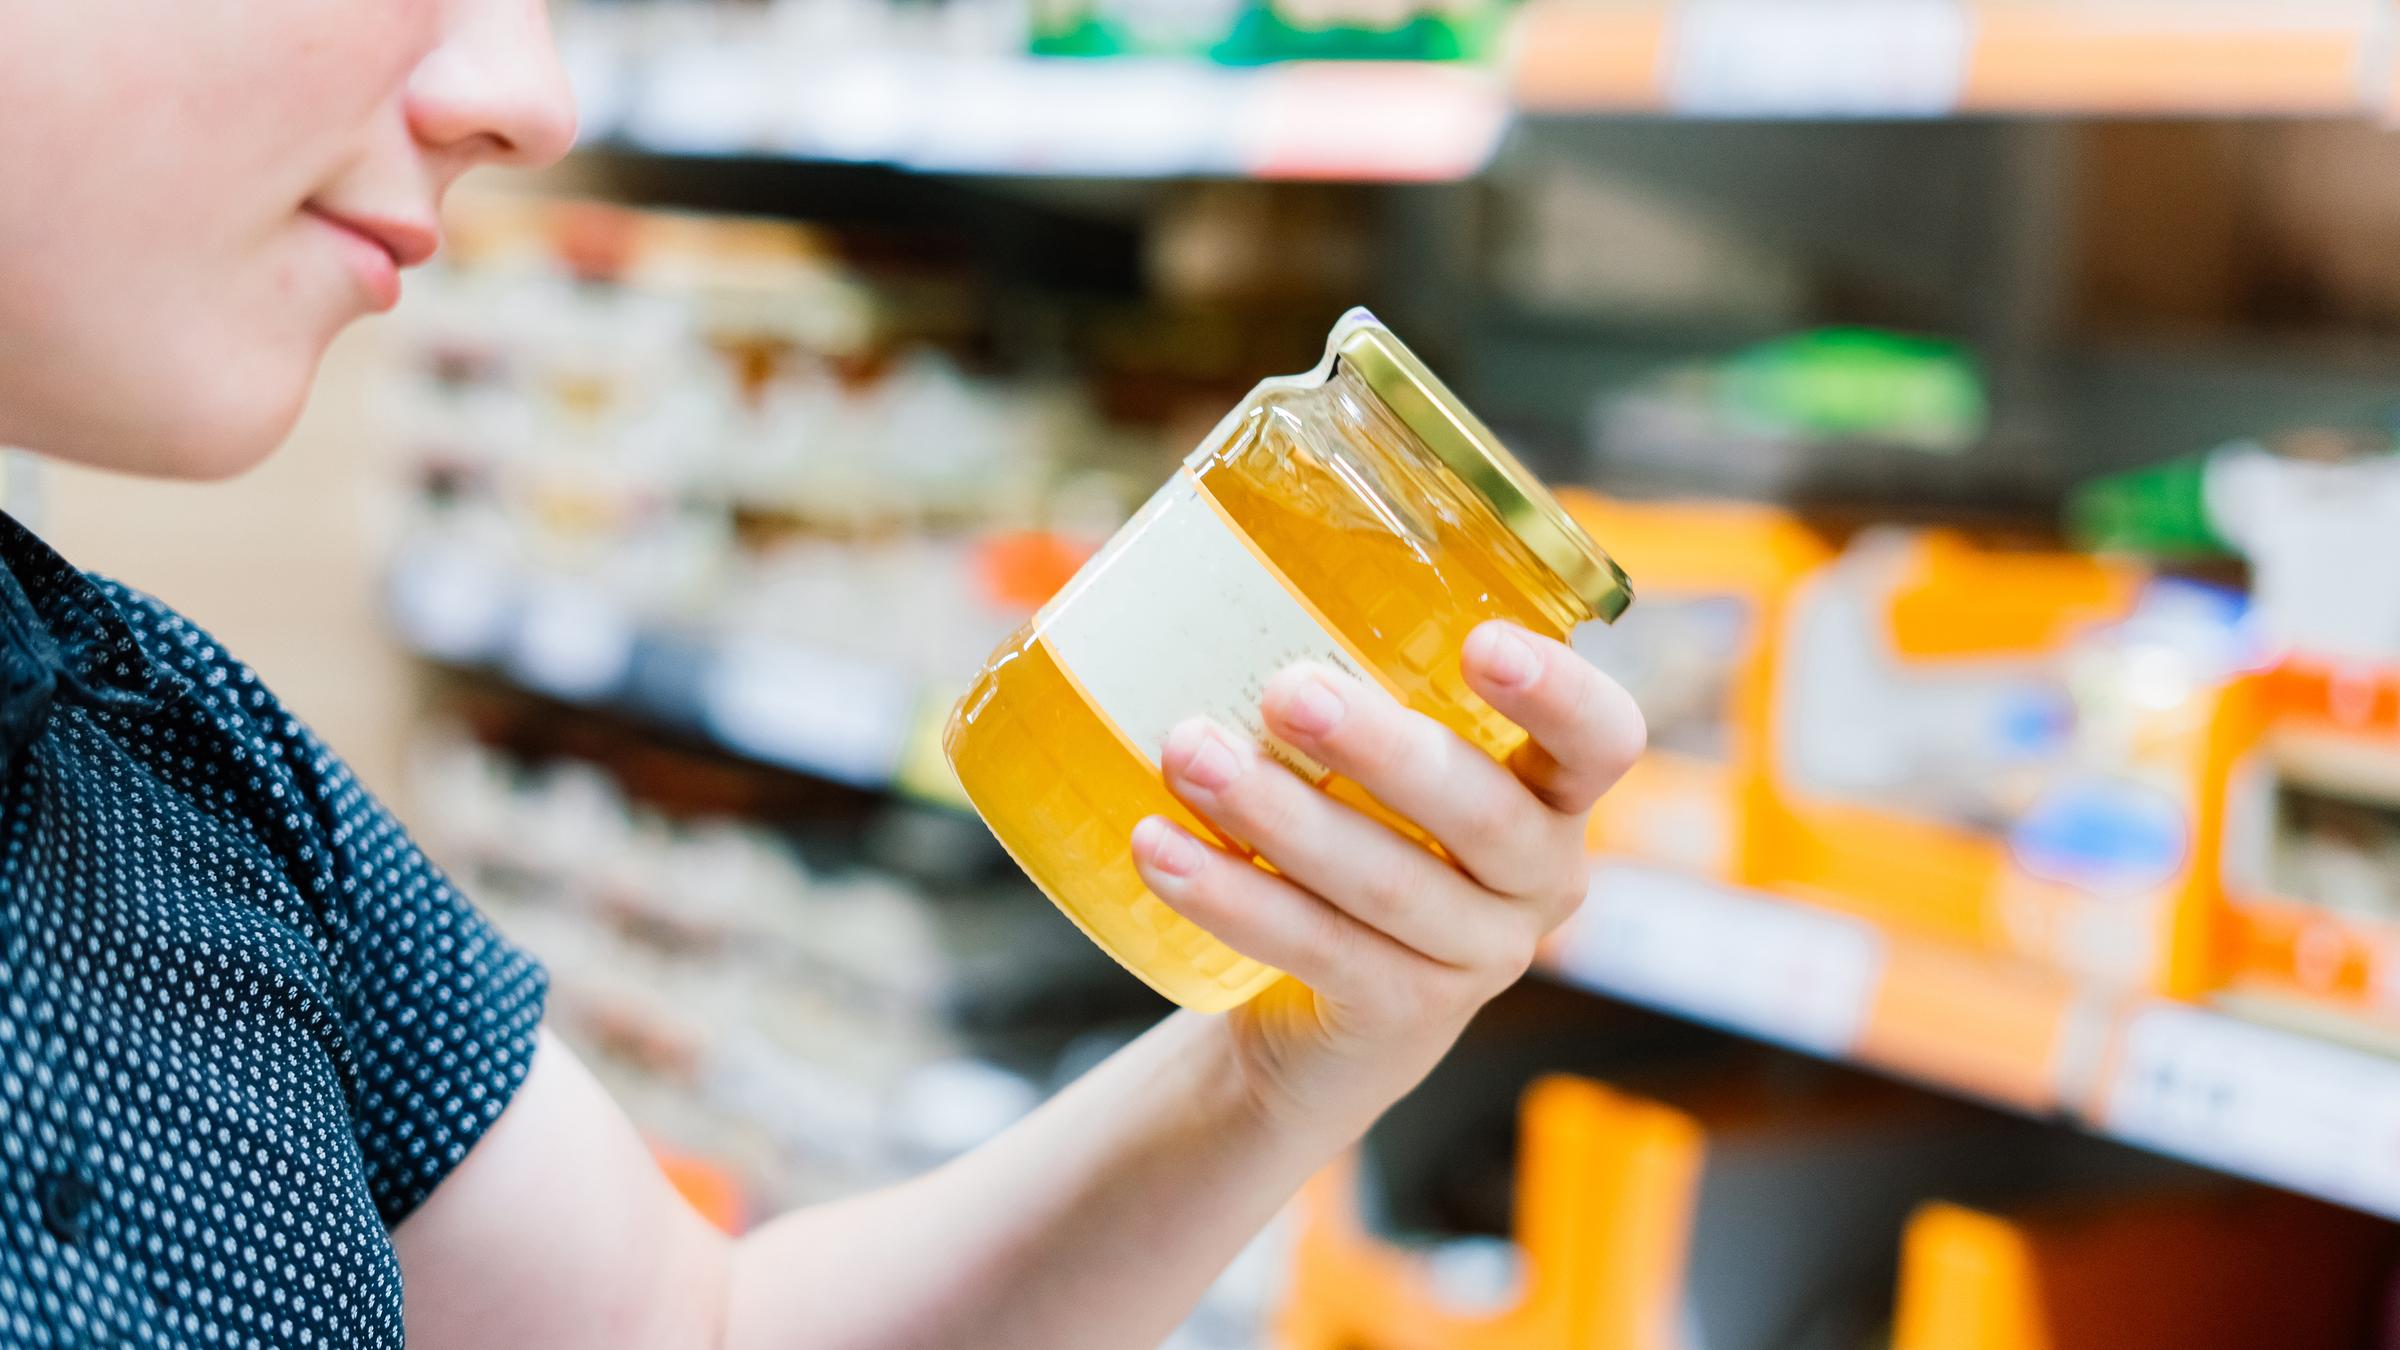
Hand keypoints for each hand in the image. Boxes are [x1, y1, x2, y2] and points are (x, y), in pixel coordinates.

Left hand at [1128, 620, 1645, 1146]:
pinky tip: (1160, 851)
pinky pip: (1321, 950)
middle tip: (1284, 692)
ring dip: (1279, 815)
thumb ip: (1345, 681)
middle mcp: (1539, 878)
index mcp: (1550, 794)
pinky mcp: (1404, 1018)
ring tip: (1187, 754)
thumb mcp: (1371, 771)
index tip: (1483, 643)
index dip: (1560, 694)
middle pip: (1482, 810)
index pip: (1603, 738)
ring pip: (1388, 883)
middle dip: (1379, 748)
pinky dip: (1233, 897)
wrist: (1314, 1024)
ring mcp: (1480, 958)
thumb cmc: (1346, 844)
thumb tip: (1207, 556)